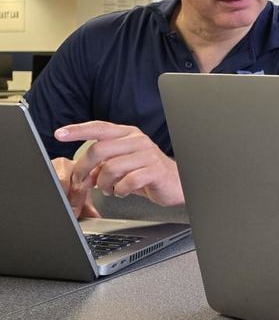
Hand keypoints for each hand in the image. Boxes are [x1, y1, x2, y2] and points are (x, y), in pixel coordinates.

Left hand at [54, 121, 184, 209]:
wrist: (176, 183)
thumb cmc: (147, 172)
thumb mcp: (122, 165)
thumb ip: (102, 165)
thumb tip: (84, 174)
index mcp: (128, 134)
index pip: (99, 128)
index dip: (78, 130)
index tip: (59, 134)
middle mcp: (138, 140)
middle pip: (99, 149)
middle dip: (85, 168)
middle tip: (82, 181)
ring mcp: (147, 154)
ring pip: (111, 168)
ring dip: (104, 184)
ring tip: (109, 189)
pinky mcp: (155, 170)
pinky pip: (127, 181)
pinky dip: (120, 190)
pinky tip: (123, 191)